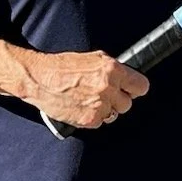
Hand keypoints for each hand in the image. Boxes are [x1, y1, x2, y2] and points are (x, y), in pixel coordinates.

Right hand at [22, 50, 148, 128]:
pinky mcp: (89, 120)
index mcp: (112, 70)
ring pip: (114, 115)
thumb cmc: (63, 66)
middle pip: (127, 104)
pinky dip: (92, 117)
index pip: (141, 86)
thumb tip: (126, 77)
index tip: (131, 89)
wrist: (40, 79)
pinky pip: (99, 122)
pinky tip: (81, 107)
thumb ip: (112, 69)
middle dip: (117, 100)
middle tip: (104, 94)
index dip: (135, 88)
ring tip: (89, 100)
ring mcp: (99, 106)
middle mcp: (108, 88)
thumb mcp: (93, 58)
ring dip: (105, 110)